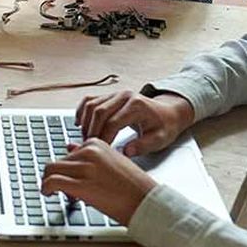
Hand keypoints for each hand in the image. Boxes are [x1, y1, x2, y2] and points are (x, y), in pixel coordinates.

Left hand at [42, 138, 157, 224]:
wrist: (147, 201)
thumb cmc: (133, 186)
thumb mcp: (112, 162)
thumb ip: (90, 154)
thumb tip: (69, 147)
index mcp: (97, 144)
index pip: (69, 152)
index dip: (68, 168)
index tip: (73, 179)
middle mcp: (89, 152)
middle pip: (58, 161)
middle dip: (59, 176)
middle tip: (67, 190)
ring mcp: (84, 168)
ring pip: (50, 169)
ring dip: (49, 182)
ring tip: (57, 193)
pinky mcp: (81, 185)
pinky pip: (51, 182)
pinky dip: (46, 188)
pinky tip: (49, 194)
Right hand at [76, 91, 195, 156]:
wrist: (167, 112)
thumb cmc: (164, 126)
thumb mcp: (159, 139)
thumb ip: (143, 146)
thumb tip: (125, 152)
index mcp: (137, 105)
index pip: (113, 122)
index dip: (104, 138)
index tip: (101, 150)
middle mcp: (124, 96)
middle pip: (99, 112)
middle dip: (91, 131)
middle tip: (89, 146)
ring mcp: (115, 94)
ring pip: (91, 105)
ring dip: (85, 123)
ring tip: (86, 138)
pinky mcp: (109, 96)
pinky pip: (90, 100)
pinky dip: (82, 111)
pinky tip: (80, 124)